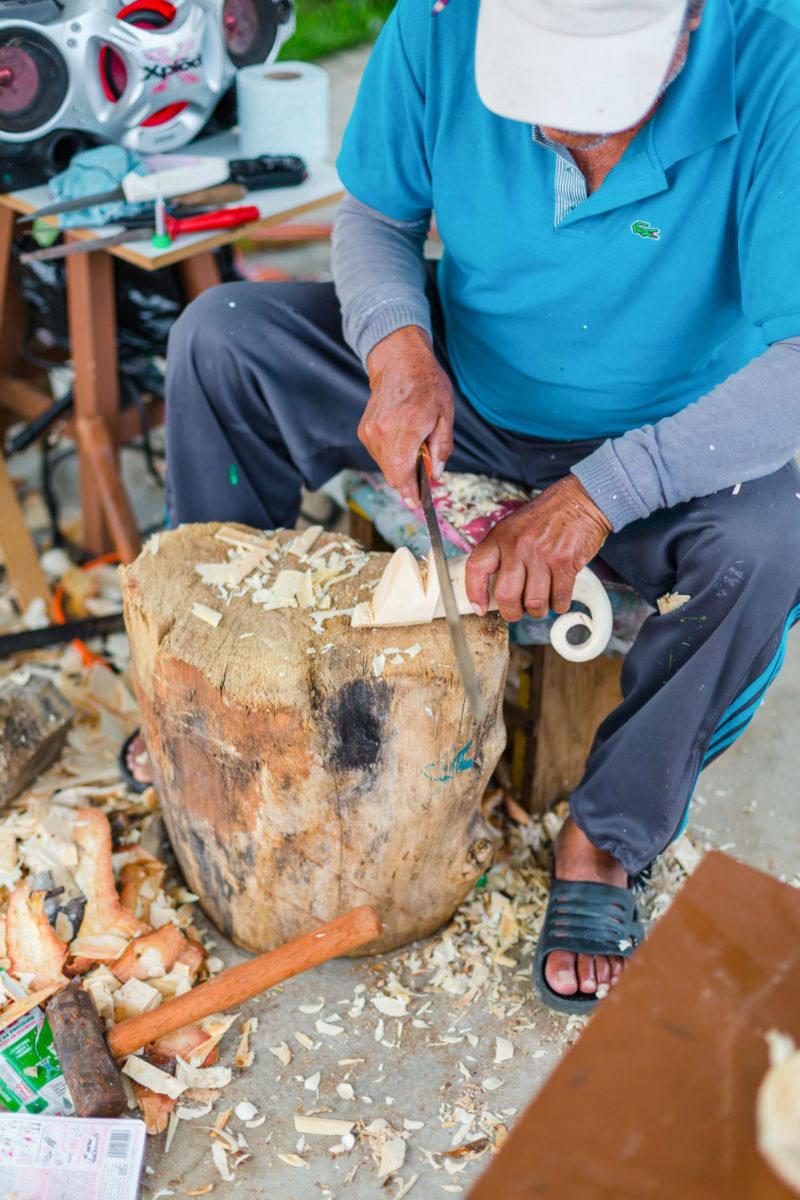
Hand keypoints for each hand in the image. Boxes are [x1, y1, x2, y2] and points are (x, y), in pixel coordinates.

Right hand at [361, 326, 453, 505]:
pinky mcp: (364, 430)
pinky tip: (402, 445)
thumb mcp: (445, 415)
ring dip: (400, 469)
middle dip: (407, 484)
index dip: (409, 490)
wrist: (398, 362)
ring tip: (414, 455)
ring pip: (385, 466)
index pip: (402, 469)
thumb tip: (435, 475)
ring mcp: (371, 431)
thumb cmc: (426, 385)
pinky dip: (391, 458)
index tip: (416, 503)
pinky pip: (379, 455)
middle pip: (392, 472)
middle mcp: (384, 430)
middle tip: (420, 488)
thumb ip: (441, 448)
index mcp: (407, 425)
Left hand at [466, 475, 611, 620]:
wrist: (581, 499)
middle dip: (512, 612)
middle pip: (506, 595)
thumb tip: (495, 588)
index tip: (479, 607)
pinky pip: (559, 598)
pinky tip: (558, 597)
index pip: (476, 568)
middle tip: (517, 612)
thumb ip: (503, 551)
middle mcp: (518, 545)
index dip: (474, 593)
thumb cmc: (548, 515)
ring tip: (541, 604)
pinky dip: (559, 605)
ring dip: (538, 611)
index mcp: (501, 535)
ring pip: (534, 602)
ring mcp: (542, 554)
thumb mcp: (516, 525)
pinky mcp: (565, 562)